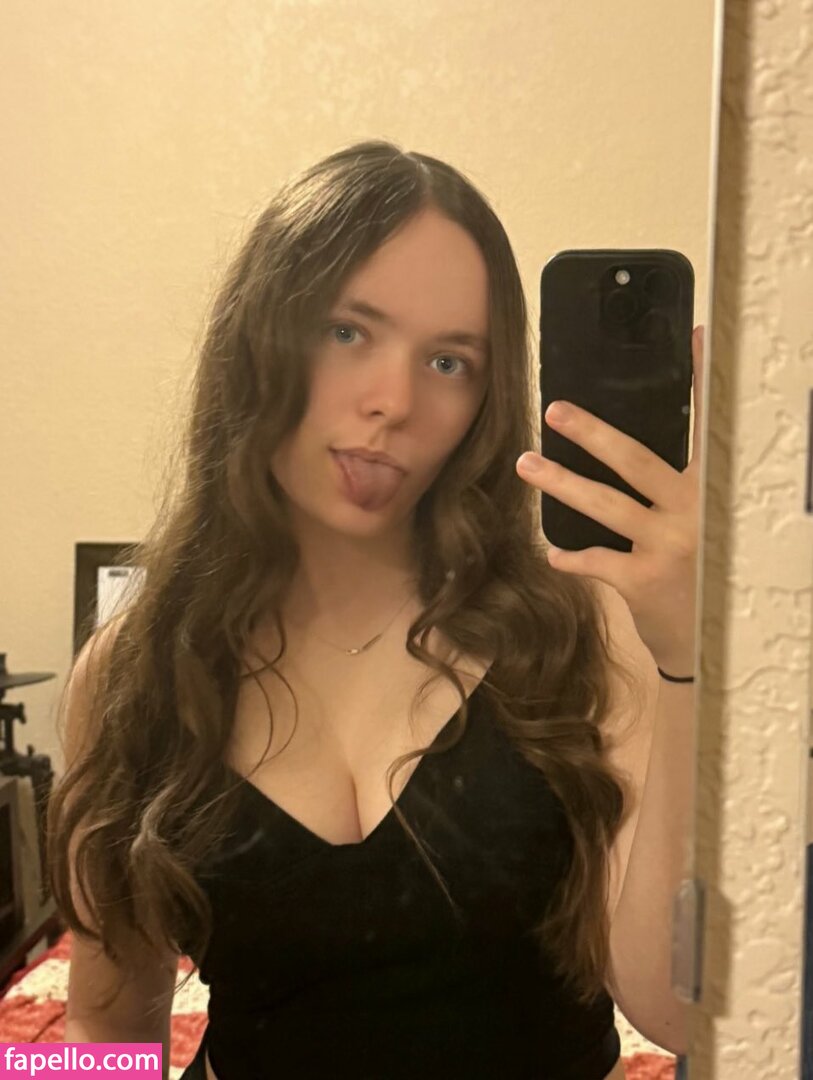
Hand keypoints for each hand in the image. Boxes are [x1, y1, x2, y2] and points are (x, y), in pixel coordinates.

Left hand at [516, 325, 704, 673]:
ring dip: (561, 484)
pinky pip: (597, 559)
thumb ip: (672, 485)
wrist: (710, 635)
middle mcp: (695, 510)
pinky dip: (571, 557)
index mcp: (708, 487)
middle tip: (554, 409)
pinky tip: (553, 553)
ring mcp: (671, 545)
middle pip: (638, 460)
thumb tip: (621, 444)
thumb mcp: (697, 519)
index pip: (702, 427)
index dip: (697, 382)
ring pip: (607, 505)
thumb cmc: (698, 566)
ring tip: (526, 465)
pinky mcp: (645, 581)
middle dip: (593, 433)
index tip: (688, 337)